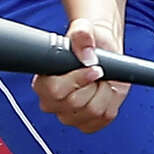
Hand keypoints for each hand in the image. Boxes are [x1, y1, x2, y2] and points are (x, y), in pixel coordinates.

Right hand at [32, 18, 129, 132]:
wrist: (100, 53)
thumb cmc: (86, 43)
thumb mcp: (83, 29)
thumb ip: (82, 35)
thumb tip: (87, 54)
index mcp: (42, 83)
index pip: (55, 90)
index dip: (78, 79)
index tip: (93, 67)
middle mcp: (51, 103)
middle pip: (76, 103)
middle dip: (94, 84)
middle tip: (98, 71)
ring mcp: (69, 117)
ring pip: (93, 111)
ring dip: (104, 92)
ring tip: (101, 80)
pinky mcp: (87, 124)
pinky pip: (104, 117)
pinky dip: (111, 102)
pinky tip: (104, 91)